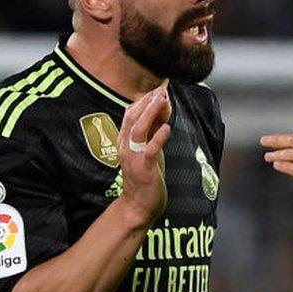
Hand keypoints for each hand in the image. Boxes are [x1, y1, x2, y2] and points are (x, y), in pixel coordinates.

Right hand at [116, 81, 171, 226]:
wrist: (138, 205)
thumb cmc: (145, 175)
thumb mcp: (149, 147)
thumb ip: (153, 129)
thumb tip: (162, 106)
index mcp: (125, 140)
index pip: (131, 112)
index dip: (145, 98)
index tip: (159, 85)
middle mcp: (126, 146)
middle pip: (132, 116)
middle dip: (146, 100)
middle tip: (161, 87)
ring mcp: (134, 157)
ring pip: (138, 130)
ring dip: (150, 113)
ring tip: (162, 99)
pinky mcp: (144, 169)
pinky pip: (149, 150)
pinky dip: (158, 138)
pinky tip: (167, 128)